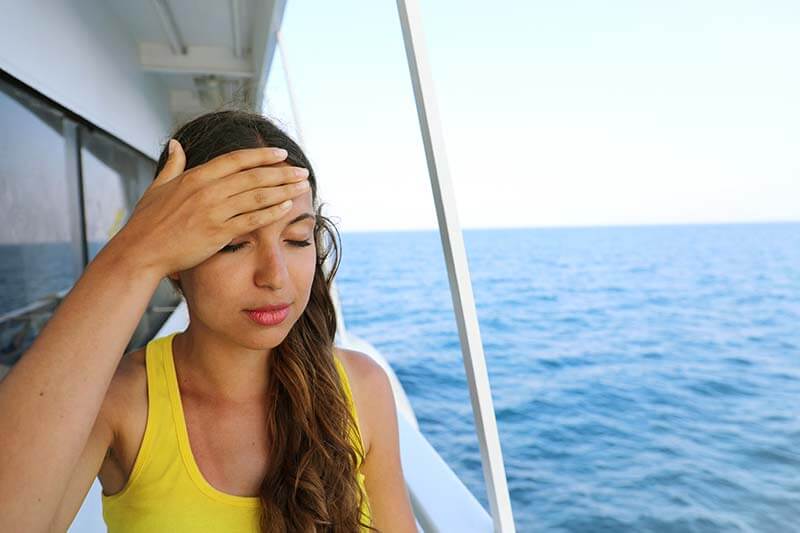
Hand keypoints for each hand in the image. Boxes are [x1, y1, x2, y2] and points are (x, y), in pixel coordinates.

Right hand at [113, 139, 310, 277]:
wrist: (141, 252)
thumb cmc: (147, 222)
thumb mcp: (158, 187)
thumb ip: (173, 165)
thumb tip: (176, 144)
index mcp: (196, 176)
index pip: (236, 160)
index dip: (261, 155)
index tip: (281, 153)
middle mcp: (208, 190)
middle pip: (254, 176)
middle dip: (282, 172)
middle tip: (303, 171)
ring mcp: (214, 211)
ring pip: (257, 196)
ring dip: (283, 189)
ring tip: (302, 186)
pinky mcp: (218, 233)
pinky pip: (252, 220)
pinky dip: (271, 212)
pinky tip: (287, 207)